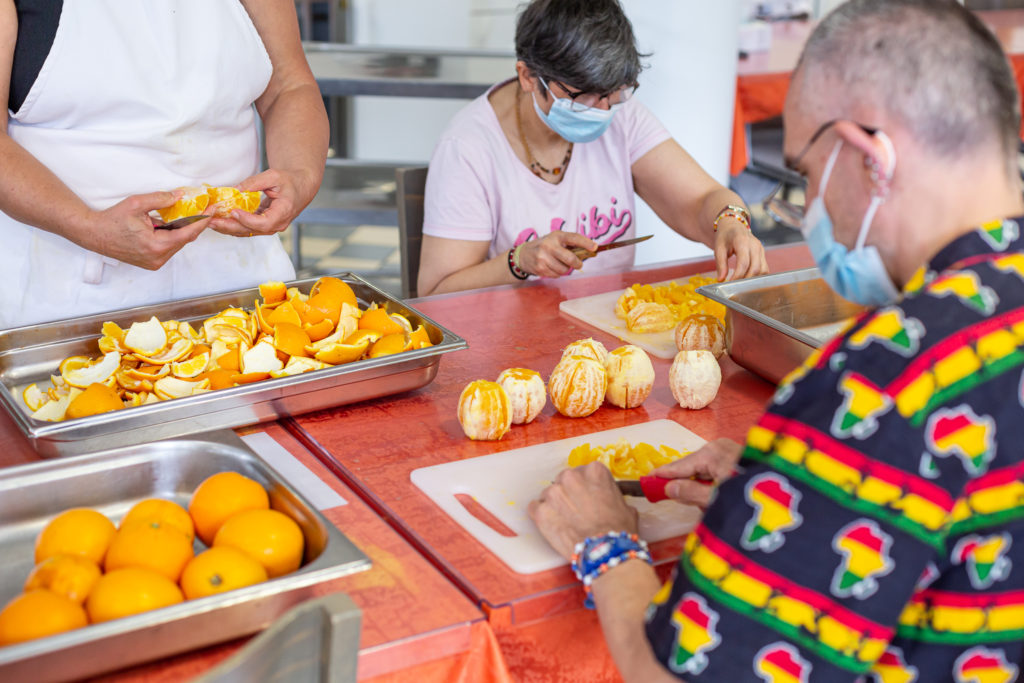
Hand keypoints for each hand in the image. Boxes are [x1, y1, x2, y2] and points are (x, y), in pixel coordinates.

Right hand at [85, 191, 209, 269]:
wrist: (94, 234)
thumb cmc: (113, 219)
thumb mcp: (137, 203)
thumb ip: (160, 199)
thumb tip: (180, 195)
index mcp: (156, 246)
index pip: (188, 234)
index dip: (202, 221)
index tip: (213, 210)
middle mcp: (158, 258)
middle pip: (185, 239)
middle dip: (195, 224)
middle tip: (205, 208)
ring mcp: (155, 263)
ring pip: (177, 244)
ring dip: (183, 230)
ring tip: (188, 213)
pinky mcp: (151, 263)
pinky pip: (169, 247)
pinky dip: (173, 236)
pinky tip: (172, 223)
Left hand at [209, 168, 314, 237]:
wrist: (300, 186)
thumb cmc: (289, 180)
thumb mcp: (273, 176)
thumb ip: (254, 183)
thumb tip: (235, 190)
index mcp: (283, 212)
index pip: (264, 223)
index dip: (247, 220)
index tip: (233, 211)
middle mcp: (277, 224)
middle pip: (251, 231)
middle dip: (230, 226)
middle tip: (211, 220)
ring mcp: (270, 227)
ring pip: (247, 232)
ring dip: (228, 228)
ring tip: (210, 221)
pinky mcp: (263, 225)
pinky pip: (247, 228)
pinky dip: (232, 225)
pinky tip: (219, 220)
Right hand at [516, 231, 597, 277]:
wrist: (523, 255)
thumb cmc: (544, 246)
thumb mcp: (556, 239)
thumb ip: (571, 244)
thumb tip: (590, 251)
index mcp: (556, 236)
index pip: (573, 238)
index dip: (586, 243)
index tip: (595, 247)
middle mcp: (549, 246)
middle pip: (570, 259)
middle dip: (577, 264)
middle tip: (579, 264)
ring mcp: (543, 258)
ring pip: (564, 269)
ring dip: (565, 269)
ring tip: (559, 264)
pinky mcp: (540, 268)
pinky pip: (556, 275)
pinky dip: (557, 273)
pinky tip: (551, 267)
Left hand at [528, 462, 638, 559]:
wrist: (605, 552)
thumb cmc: (618, 531)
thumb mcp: (624, 506)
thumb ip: (610, 495)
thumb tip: (606, 499)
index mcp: (593, 471)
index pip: (584, 472)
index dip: (586, 487)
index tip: (587, 497)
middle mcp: (571, 477)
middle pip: (564, 480)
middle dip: (569, 493)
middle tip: (576, 511)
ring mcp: (553, 493)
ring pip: (549, 494)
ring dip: (555, 505)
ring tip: (566, 522)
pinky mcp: (540, 511)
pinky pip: (535, 508)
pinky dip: (541, 516)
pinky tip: (552, 525)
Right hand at [650, 438, 741, 508]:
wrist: (787, 491)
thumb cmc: (749, 494)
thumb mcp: (718, 498)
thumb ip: (691, 493)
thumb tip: (668, 487)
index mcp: (710, 454)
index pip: (679, 466)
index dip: (662, 475)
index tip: (646, 480)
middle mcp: (716, 447)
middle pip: (690, 467)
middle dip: (687, 486)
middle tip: (691, 503)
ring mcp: (726, 450)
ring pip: (702, 470)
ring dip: (701, 488)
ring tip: (710, 504)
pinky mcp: (734, 456)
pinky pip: (713, 469)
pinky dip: (711, 483)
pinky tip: (718, 496)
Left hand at [714, 219, 768, 280]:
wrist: (733, 226)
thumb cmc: (725, 236)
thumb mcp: (718, 248)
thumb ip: (720, 264)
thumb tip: (721, 279)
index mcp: (742, 241)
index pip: (744, 263)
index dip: (738, 276)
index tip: (730, 283)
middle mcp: (755, 245)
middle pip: (755, 268)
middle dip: (745, 280)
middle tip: (735, 285)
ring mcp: (761, 249)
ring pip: (762, 270)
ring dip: (752, 279)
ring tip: (740, 282)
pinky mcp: (763, 254)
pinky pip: (764, 268)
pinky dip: (757, 276)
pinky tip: (747, 278)